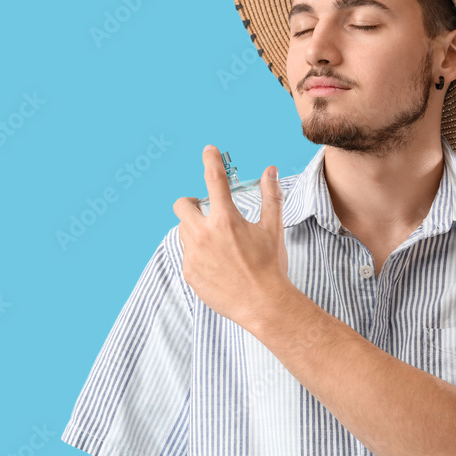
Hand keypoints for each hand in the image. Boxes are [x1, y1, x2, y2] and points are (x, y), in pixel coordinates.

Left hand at [172, 145, 290, 327]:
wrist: (263, 304)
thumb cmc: (271, 266)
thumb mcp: (273, 229)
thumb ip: (271, 196)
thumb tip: (270, 171)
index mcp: (226, 220)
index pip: (215, 180)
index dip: (211, 161)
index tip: (208, 151)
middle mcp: (204, 235)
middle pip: (182, 206)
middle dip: (191, 203)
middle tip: (205, 209)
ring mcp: (194, 255)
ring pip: (183, 231)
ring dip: (195, 229)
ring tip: (218, 243)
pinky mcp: (189, 273)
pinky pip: (187, 255)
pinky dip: (198, 253)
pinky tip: (217, 264)